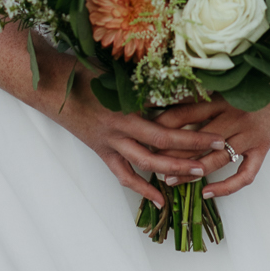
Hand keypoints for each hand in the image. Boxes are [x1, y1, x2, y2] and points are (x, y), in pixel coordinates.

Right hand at [41, 57, 225, 210]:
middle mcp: (120, 125)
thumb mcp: (116, 70)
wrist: (50, 86)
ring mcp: (110, 141)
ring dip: (173, 168)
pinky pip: (124, 175)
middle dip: (192, 145)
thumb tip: (177, 78)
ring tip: (198, 173)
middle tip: (219, 147)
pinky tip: (160, 200)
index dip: (190, 115)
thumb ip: (144, 80)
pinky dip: (142, 189)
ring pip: (145, 161)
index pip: (165, 112)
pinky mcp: (102, 152)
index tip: (213, 112)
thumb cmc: (83, 71)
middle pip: (161, 140)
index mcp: (126, 102)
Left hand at [152, 83, 269, 199]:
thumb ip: (195, 92)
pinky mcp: (263, 149)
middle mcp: (235, 117)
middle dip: (173, 153)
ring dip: (193, 172)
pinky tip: (207, 193)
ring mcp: (250, 135)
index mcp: (221, 98)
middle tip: (151, 163)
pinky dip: (227, 187)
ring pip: (217, 159)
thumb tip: (161, 98)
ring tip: (171, 181)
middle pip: (199, 140)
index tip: (145, 134)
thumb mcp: (220, 83)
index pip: (186, 113)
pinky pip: (245, 174)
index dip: (164, 124)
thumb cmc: (247, 83)